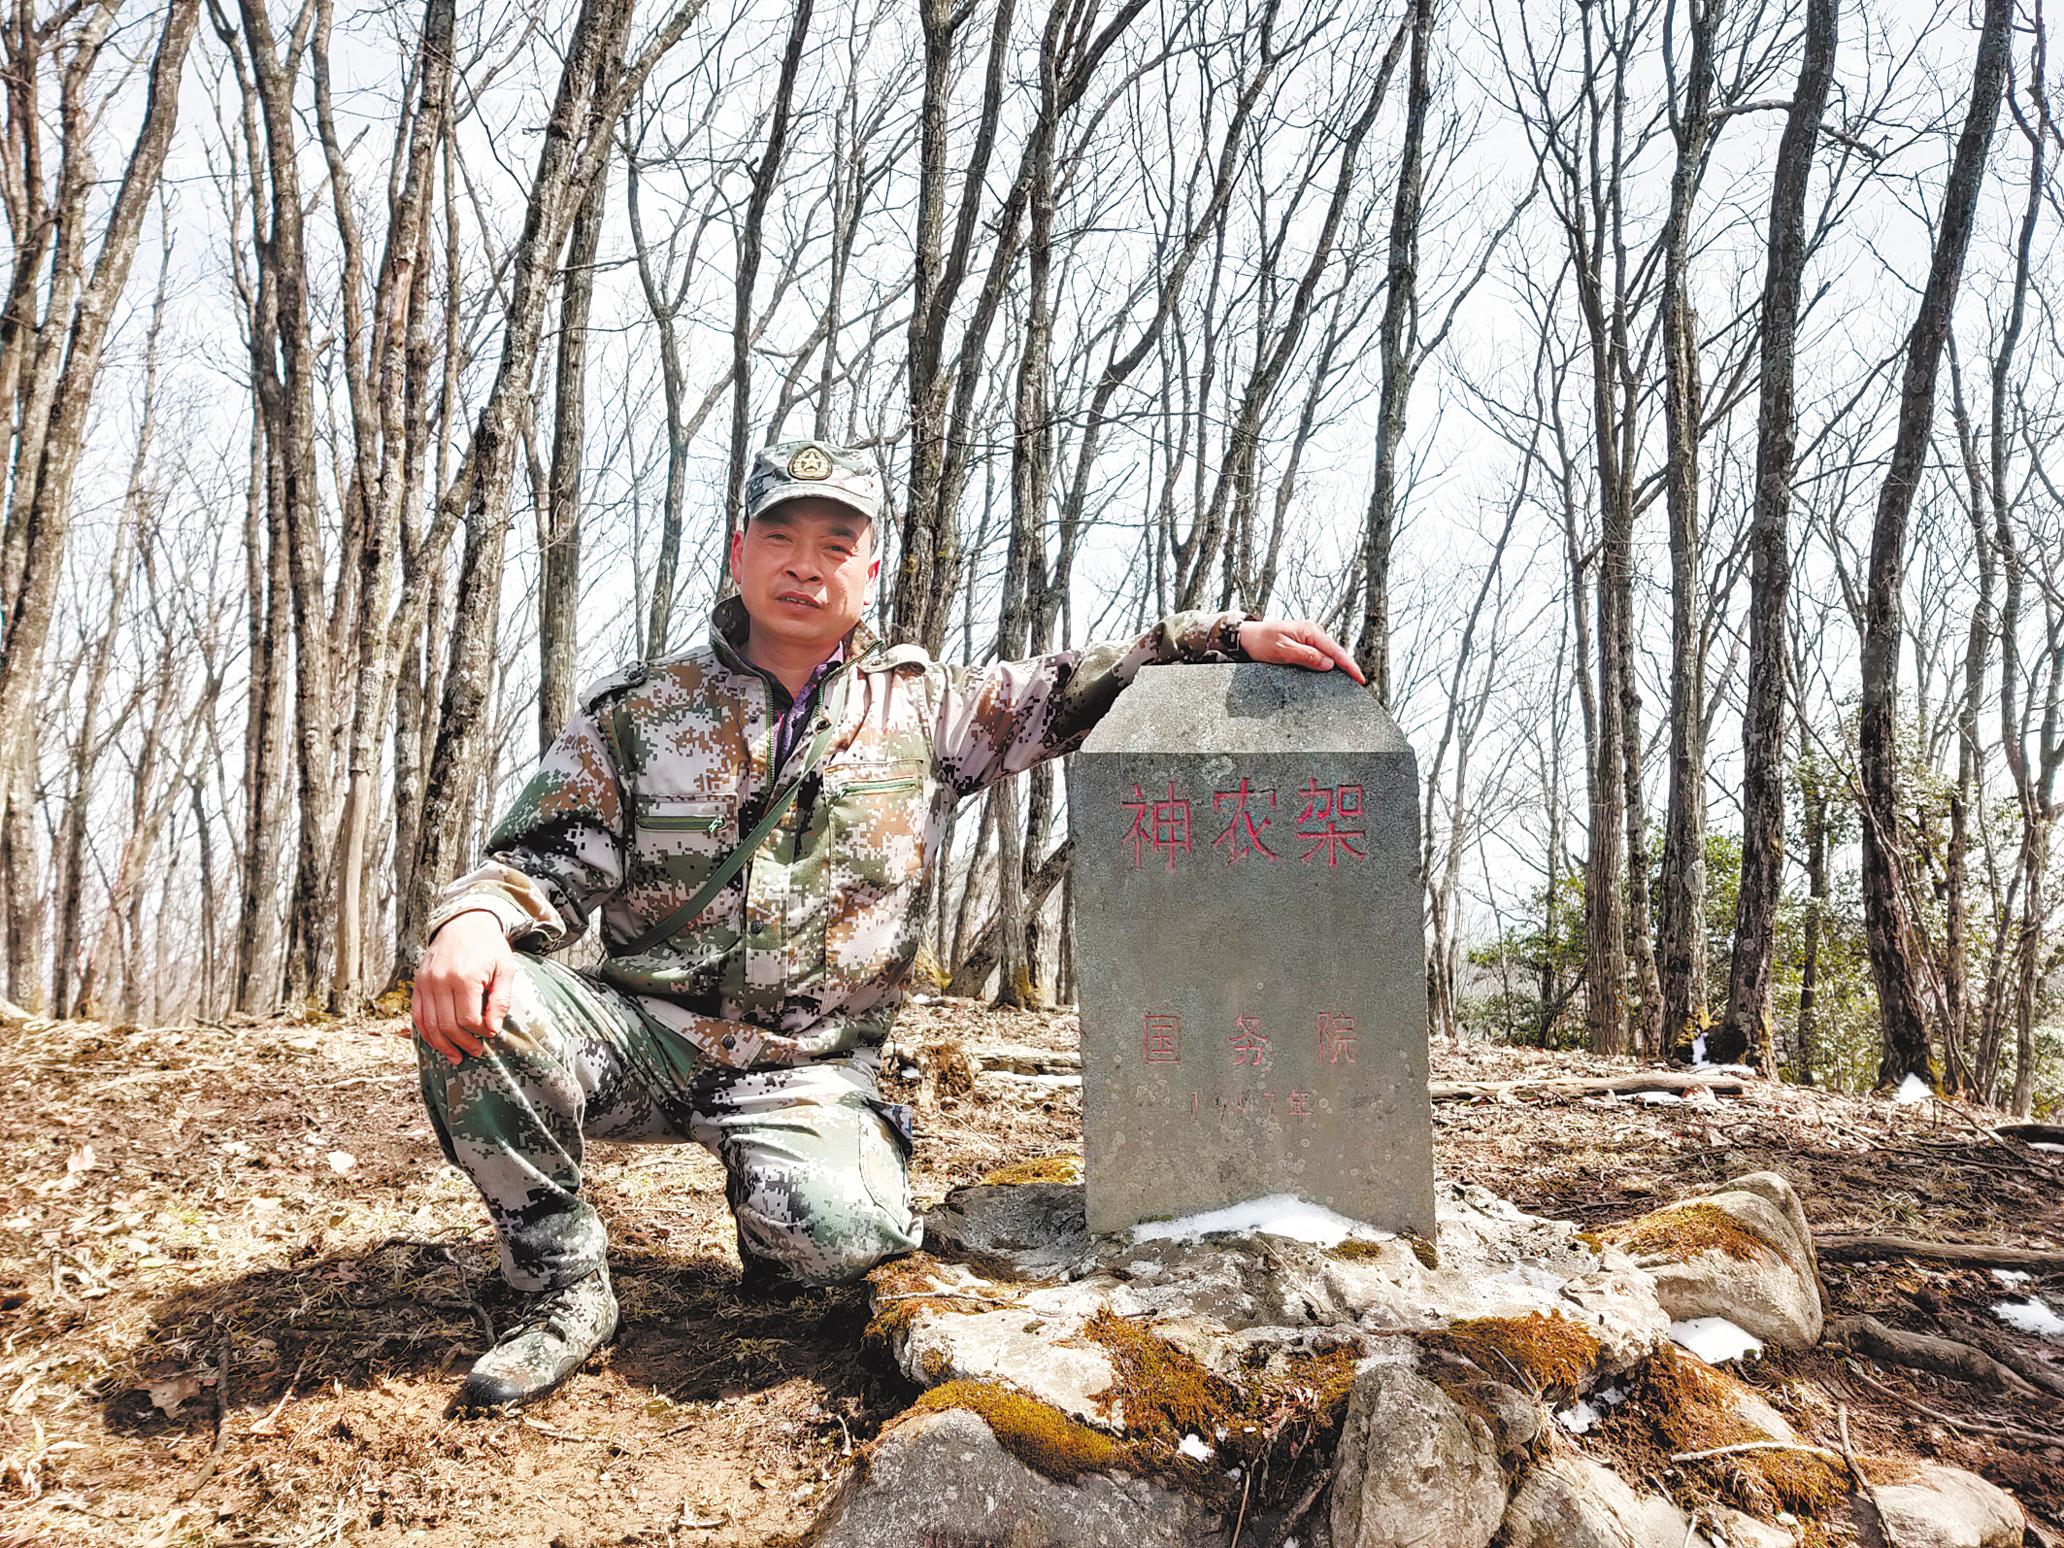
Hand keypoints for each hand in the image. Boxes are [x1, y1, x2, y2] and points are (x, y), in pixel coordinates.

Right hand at [410, 910, 515, 1065]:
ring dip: (442, 1045)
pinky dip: (426, 1033)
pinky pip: (417, 1015)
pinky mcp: (418, 984)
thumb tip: (492, 1029)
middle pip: (447, 1025)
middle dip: (462, 1043)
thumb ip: (500, 1000)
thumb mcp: (505, 969)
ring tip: (456, 1056)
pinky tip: (438, 1043)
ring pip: (429, 1024)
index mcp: (464, 977)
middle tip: (476, 1052)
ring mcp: (425, 982)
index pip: (468, 1019)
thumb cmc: (488, 948)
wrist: (464, 923)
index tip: (490, 1034)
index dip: (480, 1032)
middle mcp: (440, 981)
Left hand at [1237, 618, 1366, 683]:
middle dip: (1347, 667)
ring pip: (1329, 654)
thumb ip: (1306, 656)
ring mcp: (1309, 637)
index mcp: (1310, 631)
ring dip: (1338, 666)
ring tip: (1349, 679)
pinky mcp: (1304, 643)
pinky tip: (1331, 672)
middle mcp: (1313, 632)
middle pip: (1336, 652)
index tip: (1360, 679)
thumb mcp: (1283, 650)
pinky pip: (1320, 654)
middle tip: (1358, 683)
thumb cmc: (1261, 642)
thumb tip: (1329, 663)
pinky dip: (1327, 663)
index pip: (1336, 651)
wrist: (1247, 636)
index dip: (1350, 666)